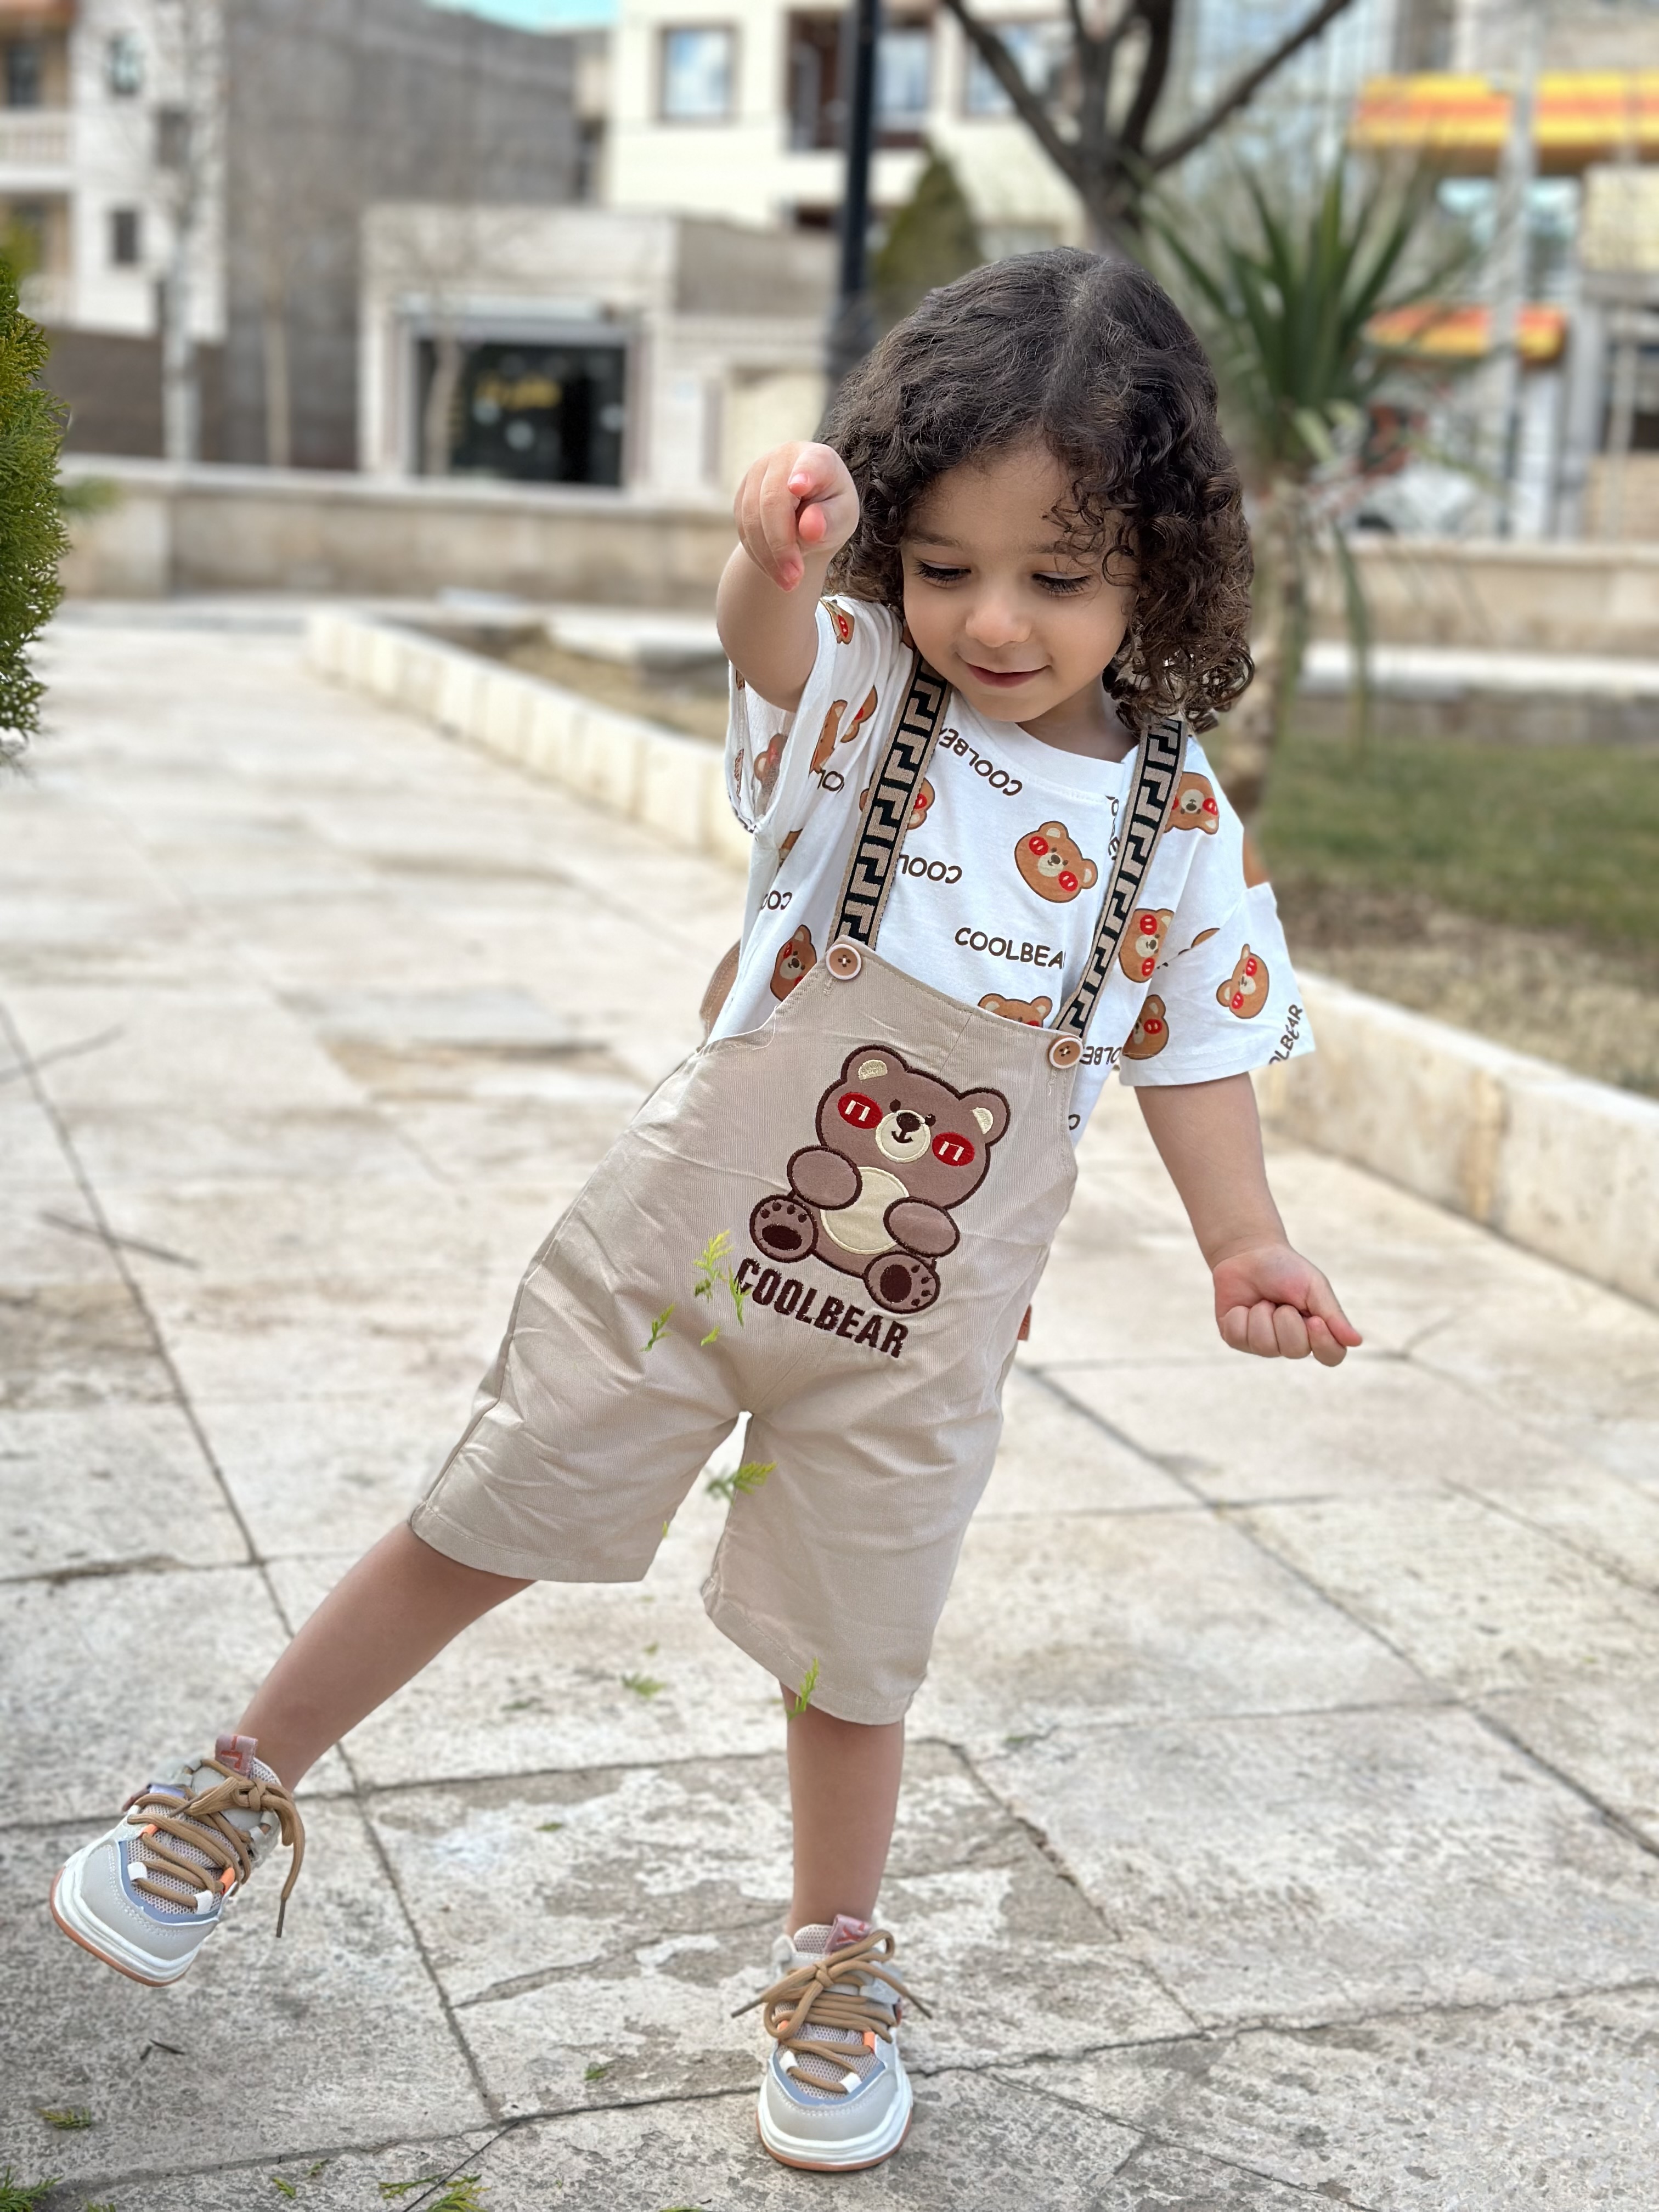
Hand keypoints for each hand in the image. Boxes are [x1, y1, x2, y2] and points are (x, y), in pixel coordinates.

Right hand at [733, 441, 859, 591]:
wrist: (808, 512)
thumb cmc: (832, 511)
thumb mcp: (842, 518)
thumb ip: (830, 521)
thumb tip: (810, 528)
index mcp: (818, 458)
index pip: (810, 464)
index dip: (803, 474)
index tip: (797, 487)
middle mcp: (783, 458)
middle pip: (772, 502)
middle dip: (781, 545)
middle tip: (794, 580)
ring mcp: (757, 473)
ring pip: (751, 518)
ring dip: (768, 556)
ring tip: (788, 582)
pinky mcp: (742, 494)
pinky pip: (743, 528)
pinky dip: (758, 553)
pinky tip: (775, 568)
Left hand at [1211, 1242, 1361, 1366]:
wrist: (1249, 1254)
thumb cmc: (1286, 1270)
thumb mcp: (1314, 1286)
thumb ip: (1333, 1315)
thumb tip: (1356, 1341)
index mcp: (1316, 1331)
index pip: (1331, 1356)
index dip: (1324, 1343)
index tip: (1314, 1320)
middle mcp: (1290, 1343)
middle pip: (1295, 1350)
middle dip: (1287, 1319)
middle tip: (1282, 1301)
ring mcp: (1262, 1344)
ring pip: (1265, 1345)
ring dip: (1262, 1315)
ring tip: (1263, 1301)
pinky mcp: (1237, 1339)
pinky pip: (1238, 1337)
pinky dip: (1239, 1315)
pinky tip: (1242, 1306)